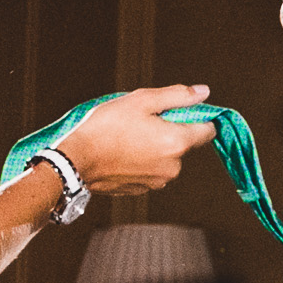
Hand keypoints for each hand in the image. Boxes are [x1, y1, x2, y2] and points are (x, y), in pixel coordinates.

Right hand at [54, 85, 217, 194]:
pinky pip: (150, 170)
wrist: (75, 160)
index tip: (176, 110)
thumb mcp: (141, 101)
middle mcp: (173, 167)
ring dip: (154, 146)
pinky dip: (141, 161)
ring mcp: (157, 181)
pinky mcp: (140, 189)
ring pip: (166, 158)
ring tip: (127, 136)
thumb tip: (204, 92)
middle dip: (169, 130)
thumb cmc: (106, 127)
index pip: (207, 130)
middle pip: (183, 143)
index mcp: (177, 143)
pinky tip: (121, 152)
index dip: (196, 117)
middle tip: (142, 120)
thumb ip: (177, 96)